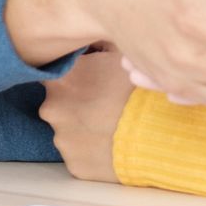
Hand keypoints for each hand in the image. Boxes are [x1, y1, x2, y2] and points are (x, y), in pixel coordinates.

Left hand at [39, 49, 133, 182]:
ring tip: (113, 124)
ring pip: (69, 130)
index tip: (84, 76)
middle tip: (104, 101)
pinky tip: (112, 143)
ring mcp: (62, 139)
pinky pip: (81, 155)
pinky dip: (93, 151)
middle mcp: (52, 109)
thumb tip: (94, 40)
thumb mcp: (119, 56)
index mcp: (60, 78)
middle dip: (76, 102)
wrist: (155, 132)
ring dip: (85, 127)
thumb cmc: (139, 90)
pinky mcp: (74, 165)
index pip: (51, 70)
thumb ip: (97, 49)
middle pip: (58, 102)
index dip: (70, 73)